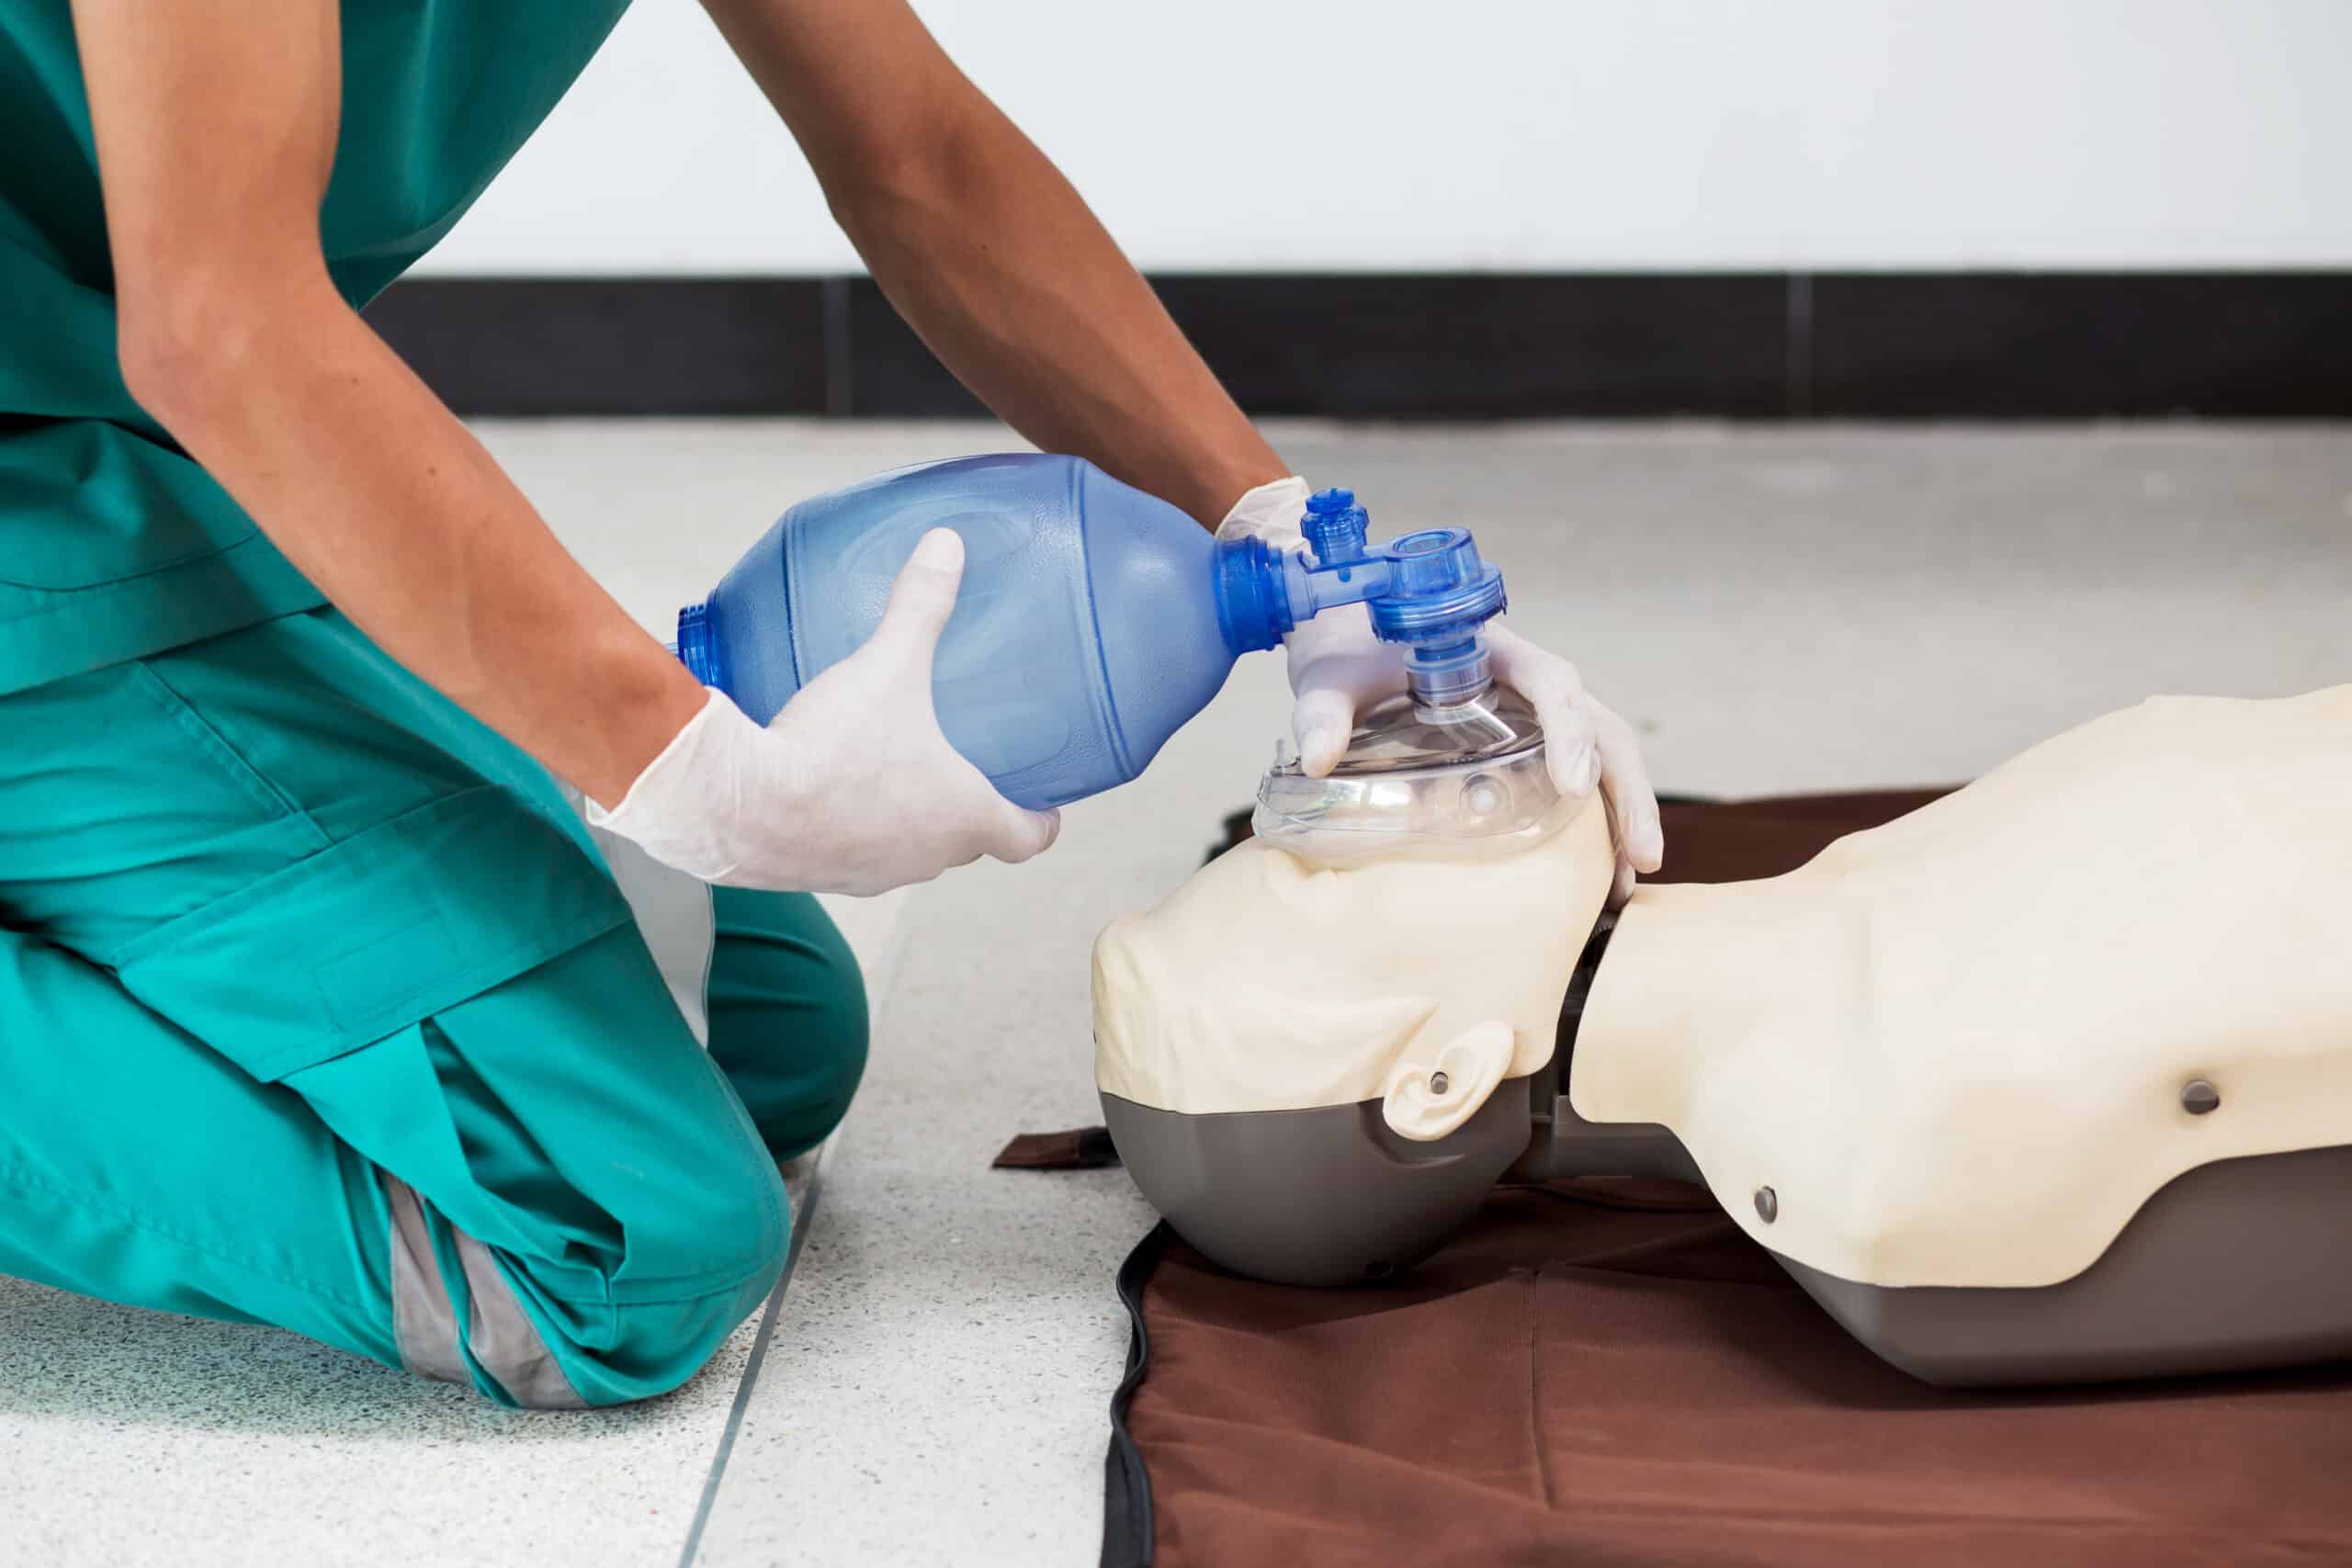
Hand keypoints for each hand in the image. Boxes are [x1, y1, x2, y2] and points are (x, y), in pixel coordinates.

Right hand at [588, 530, 1060, 894]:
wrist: (737, 805)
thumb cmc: (832, 746)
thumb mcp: (888, 665)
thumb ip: (922, 604)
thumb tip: (948, 545)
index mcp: (963, 820)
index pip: (1026, 839)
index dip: (1039, 820)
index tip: (1042, 803)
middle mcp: (925, 859)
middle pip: (968, 843)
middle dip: (972, 809)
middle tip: (968, 766)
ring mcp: (872, 875)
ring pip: (909, 852)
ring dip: (912, 823)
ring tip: (901, 773)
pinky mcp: (821, 875)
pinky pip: (852, 854)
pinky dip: (854, 828)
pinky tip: (832, 787)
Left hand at [1219, 478, 1664, 903]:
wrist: (1338, 631)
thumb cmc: (1340, 646)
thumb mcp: (1326, 676)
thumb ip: (1321, 711)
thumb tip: (1315, 758)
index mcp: (1493, 648)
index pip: (1554, 681)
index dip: (1570, 730)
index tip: (1571, 784)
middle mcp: (1524, 678)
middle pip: (1601, 726)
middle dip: (1627, 790)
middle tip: (1641, 858)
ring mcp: (1528, 711)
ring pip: (1600, 753)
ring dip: (1622, 813)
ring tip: (1629, 883)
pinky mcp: (1519, 741)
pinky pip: (1572, 774)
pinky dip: (1592, 820)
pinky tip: (1596, 874)